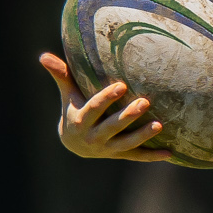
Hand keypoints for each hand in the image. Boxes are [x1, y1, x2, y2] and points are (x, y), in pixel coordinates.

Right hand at [39, 52, 172, 161]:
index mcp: (80, 121)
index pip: (94, 108)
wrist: (74, 144)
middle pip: (112, 127)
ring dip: (142, 136)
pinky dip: (152, 156)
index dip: (106, 98)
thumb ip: (61, 75)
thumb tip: (43, 56)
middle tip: (145, 102)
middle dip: (128, 116)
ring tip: (159, 125)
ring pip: (126, 144)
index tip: (121, 85)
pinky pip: (137, 157)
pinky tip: (169, 153)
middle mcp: (93, 137)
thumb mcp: (67, 94)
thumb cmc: (73, 109)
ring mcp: (107, 149)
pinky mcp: (120, 155)